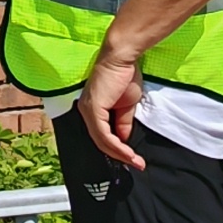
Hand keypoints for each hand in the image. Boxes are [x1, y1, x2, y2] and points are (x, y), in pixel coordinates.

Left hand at [78, 55, 146, 171]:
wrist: (122, 58)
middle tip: (136, 164)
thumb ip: (123, 122)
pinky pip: (103, 135)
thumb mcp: (126, 105)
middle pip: (101, 142)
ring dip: (120, 154)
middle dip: (120, 156)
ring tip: (135, 161)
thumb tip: (124, 140)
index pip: (102, 136)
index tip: (133, 158)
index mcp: (93, 110)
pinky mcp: (93, 109)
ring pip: (102, 141)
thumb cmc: (124, 76)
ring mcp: (88, 111)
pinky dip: (117, 146)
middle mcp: (86, 111)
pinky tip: (128, 152)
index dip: (117, 149)